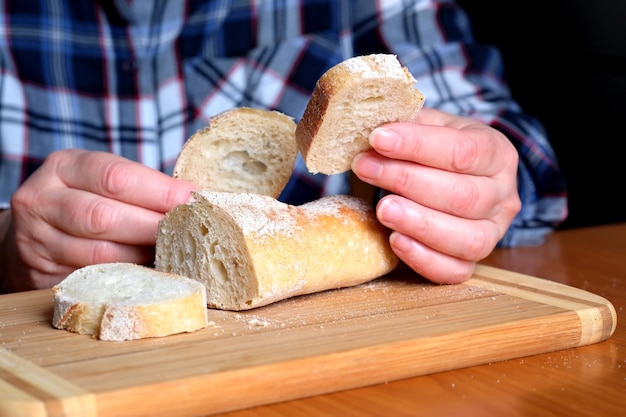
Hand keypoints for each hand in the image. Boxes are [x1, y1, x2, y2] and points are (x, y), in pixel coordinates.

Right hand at [1, 149, 197, 291]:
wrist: (33, 230)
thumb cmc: (85, 199)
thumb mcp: (101, 180)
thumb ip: (141, 187)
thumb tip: (194, 201)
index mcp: (64, 166)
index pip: (116, 176)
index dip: (160, 191)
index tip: (193, 200)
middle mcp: (42, 199)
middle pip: (104, 216)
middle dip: (153, 226)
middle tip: (188, 232)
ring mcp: (36, 239)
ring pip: (99, 253)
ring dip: (143, 255)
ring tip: (173, 252)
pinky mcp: (40, 272)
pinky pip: (92, 278)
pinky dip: (126, 275)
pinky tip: (148, 272)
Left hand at [351, 107, 520, 283]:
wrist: (447, 177)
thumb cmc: (434, 151)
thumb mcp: (428, 126)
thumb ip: (405, 123)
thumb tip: (367, 124)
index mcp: (496, 153)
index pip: (463, 151)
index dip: (418, 145)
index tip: (378, 138)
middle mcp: (504, 195)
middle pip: (463, 195)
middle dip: (408, 181)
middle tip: (366, 168)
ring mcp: (493, 233)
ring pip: (467, 238)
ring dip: (420, 224)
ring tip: (382, 209)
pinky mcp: (472, 262)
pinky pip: (455, 270)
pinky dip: (424, 259)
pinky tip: (395, 241)